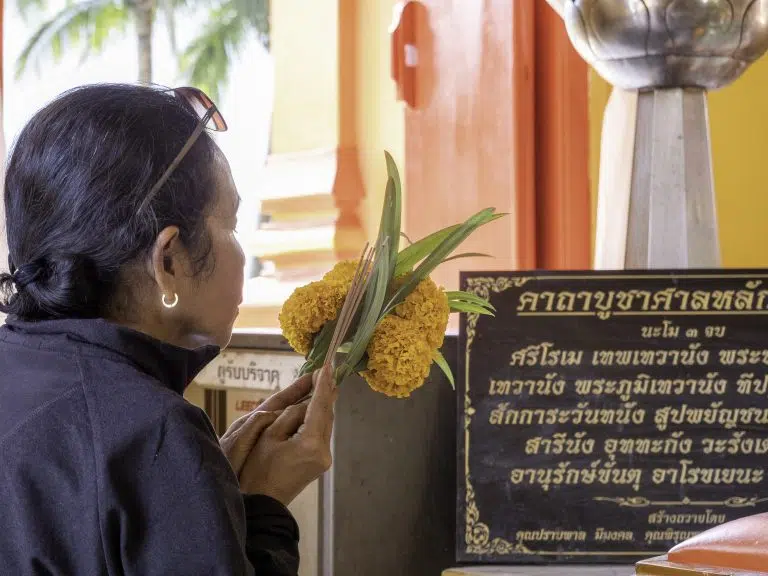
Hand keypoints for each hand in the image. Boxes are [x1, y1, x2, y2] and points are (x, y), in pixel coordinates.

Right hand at [239, 365, 336, 504]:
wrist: (262, 503)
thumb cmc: (257, 469)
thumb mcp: (269, 436)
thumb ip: (290, 415)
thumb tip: (306, 403)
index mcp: (309, 443)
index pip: (318, 406)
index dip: (322, 384)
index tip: (326, 366)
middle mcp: (323, 451)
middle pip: (327, 414)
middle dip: (325, 392)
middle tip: (325, 371)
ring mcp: (324, 459)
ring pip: (326, 423)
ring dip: (323, 404)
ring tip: (322, 383)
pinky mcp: (321, 462)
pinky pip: (322, 433)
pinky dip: (319, 418)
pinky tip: (315, 407)